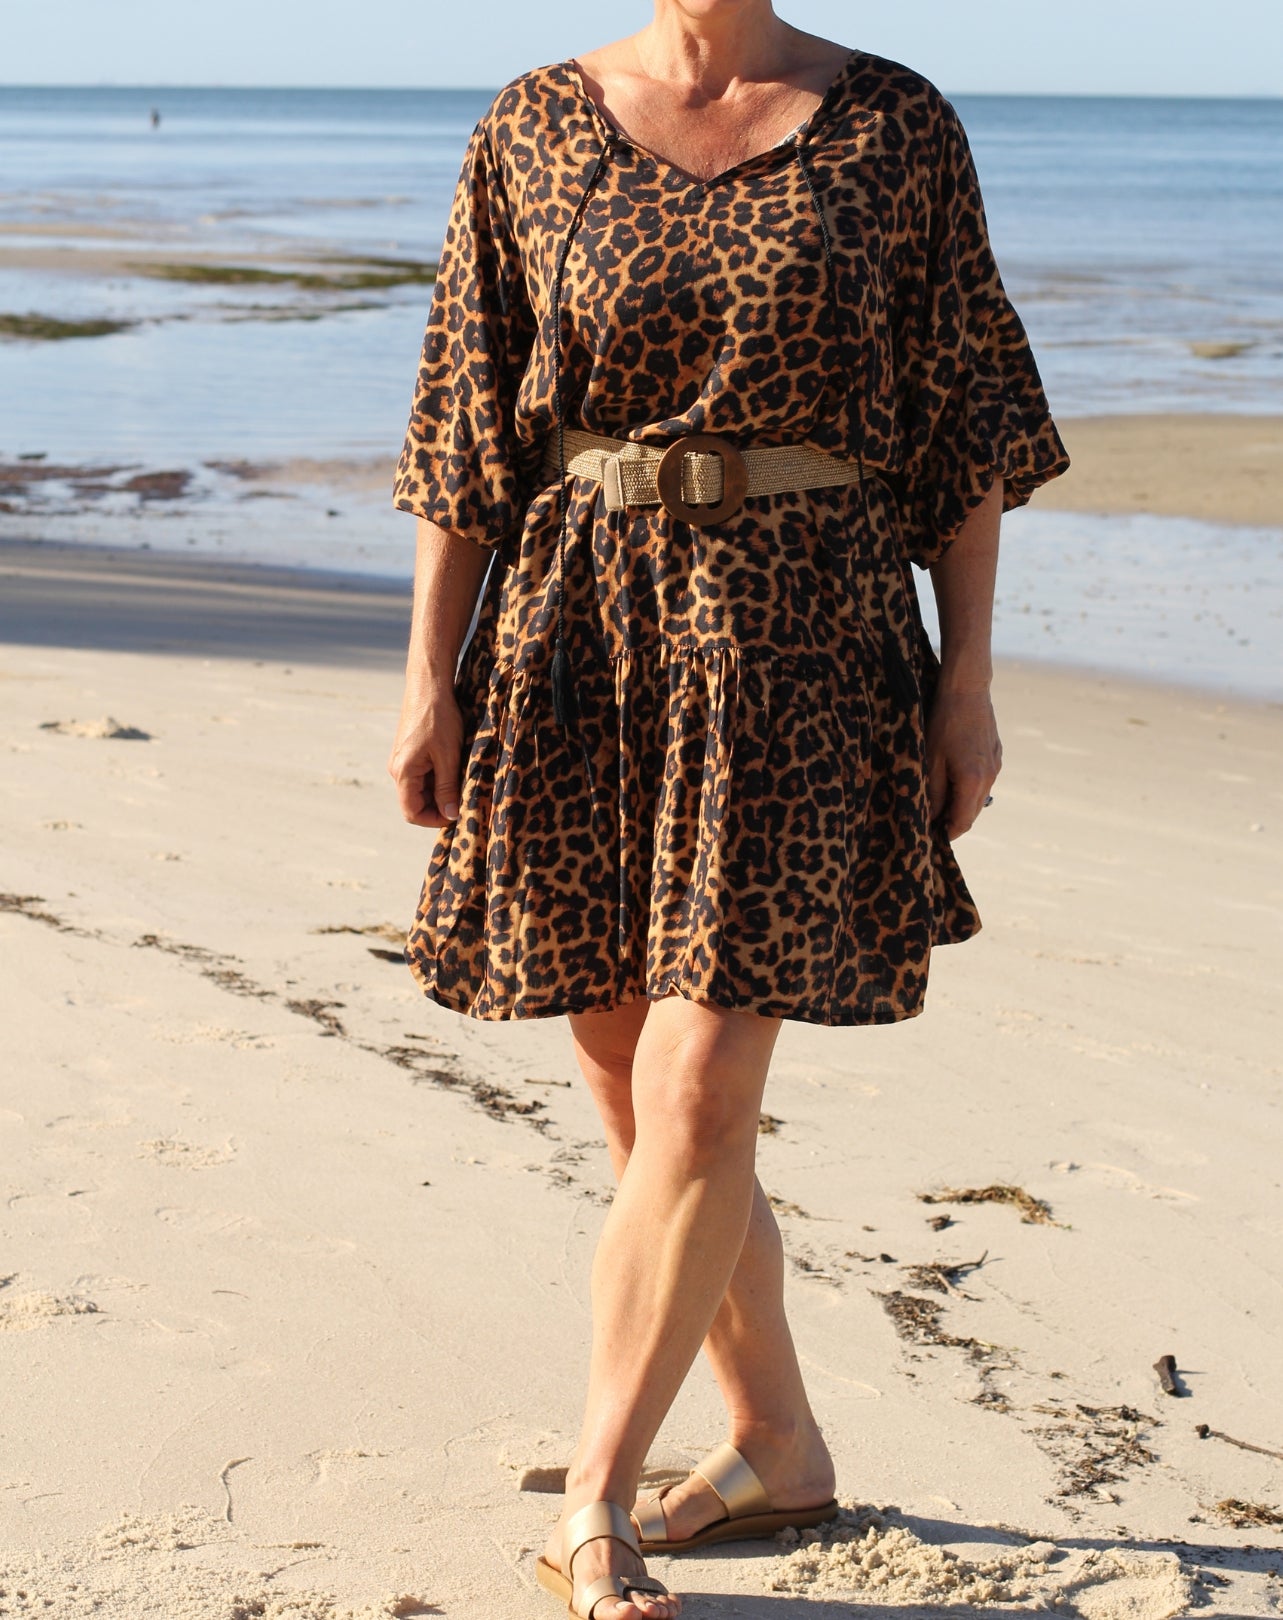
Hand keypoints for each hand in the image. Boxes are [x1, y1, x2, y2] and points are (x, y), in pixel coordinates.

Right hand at [387, 674, 463, 828]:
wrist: (429, 685)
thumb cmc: (438, 718)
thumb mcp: (448, 756)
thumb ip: (447, 787)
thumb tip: (450, 815)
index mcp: (403, 772)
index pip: (412, 813)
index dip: (434, 820)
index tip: (457, 815)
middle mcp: (397, 769)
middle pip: (416, 803)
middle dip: (439, 806)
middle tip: (464, 799)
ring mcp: (402, 760)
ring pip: (421, 789)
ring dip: (441, 791)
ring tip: (462, 780)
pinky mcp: (409, 752)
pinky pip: (422, 774)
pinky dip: (438, 777)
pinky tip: (455, 767)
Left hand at [924, 686, 1000, 839]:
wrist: (967, 690)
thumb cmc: (944, 724)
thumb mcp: (932, 761)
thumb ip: (935, 794)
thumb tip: (933, 819)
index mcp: (973, 783)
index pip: (961, 823)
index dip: (945, 834)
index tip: (929, 836)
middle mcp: (989, 778)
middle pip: (971, 813)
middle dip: (952, 820)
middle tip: (929, 821)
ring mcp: (995, 766)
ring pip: (977, 797)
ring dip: (960, 803)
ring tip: (938, 799)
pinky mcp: (996, 755)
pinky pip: (983, 781)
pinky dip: (968, 787)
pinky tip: (952, 776)